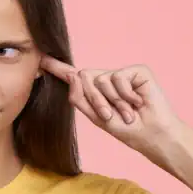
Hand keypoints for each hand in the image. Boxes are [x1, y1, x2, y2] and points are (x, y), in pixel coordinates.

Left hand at [40, 56, 187, 162]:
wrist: (151, 135)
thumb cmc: (126, 129)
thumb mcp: (97, 117)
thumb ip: (80, 98)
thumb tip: (74, 74)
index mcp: (95, 91)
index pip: (74, 77)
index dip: (57, 68)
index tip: (41, 58)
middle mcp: (106, 79)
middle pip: (85, 78)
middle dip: (95, 100)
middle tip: (111, 114)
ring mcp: (121, 74)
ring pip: (101, 79)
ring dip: (112, 101)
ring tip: (126, 112)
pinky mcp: (136, 71)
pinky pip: (118, 77)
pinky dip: (125, 95)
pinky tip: (137, 102)